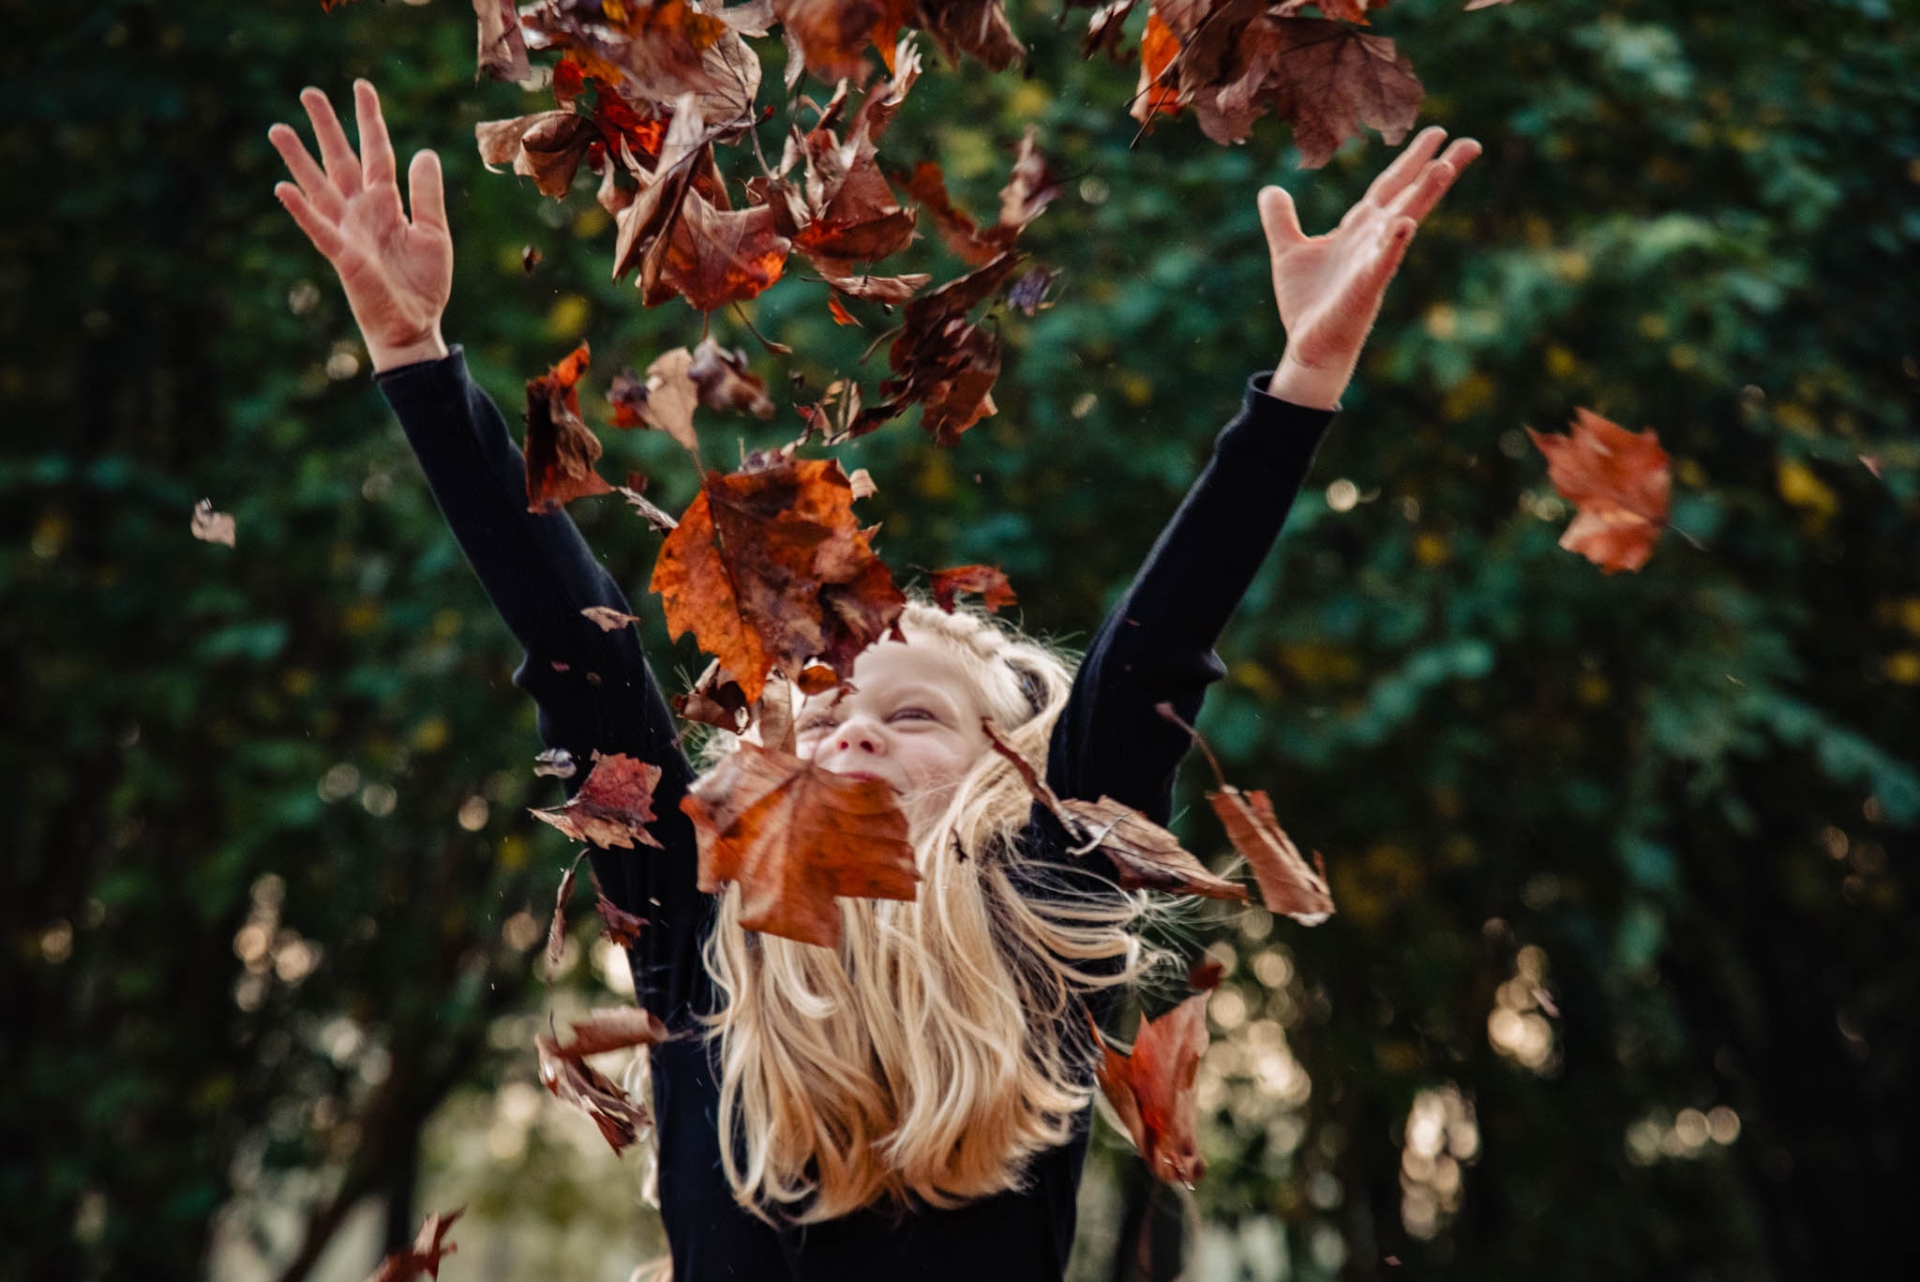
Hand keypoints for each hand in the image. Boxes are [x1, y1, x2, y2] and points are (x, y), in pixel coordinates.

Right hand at [269, 80, 452, 373]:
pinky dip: (301, 210)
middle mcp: (362, 212)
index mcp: (386, 204)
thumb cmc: (423, 284)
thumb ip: (426, 194)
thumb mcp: (434, 233)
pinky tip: (282, 188)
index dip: (369, 121)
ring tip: (278, 129)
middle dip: (326, 127)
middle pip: (341, 160)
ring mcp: (348, 232)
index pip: (376, 153)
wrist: (415, 326)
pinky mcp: (342, 257)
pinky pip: (318, 229)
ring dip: (299, 159)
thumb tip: (424, 152)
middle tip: (308, 92)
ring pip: (320, 187)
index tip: (360, 87)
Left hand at [1258, 126, 1479, 408]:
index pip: (1390, 185)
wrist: (1307, 345)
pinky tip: (1405, 225)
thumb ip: (1281, 220)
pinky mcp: (1363, 289)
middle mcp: (1372, 240)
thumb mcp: (1288, 251)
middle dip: (1437, 170)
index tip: (1439, 131)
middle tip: (1469, 142)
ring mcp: (1372, 263)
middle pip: (1408, 197)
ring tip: (1444, 168)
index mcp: (1358, 228)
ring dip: (1423, 196)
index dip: (1411, 159)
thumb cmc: (1307, 302)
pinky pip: (1381, 263)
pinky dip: (1392, 244)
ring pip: (1403, 222)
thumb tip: (1270, 189)